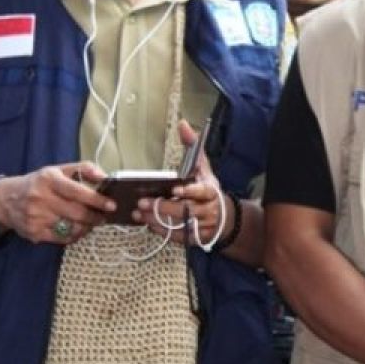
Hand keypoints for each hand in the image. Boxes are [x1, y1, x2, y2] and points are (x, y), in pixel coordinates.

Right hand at [0, 161, 112, 243]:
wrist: (5, 200)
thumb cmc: (38, 183)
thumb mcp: (57, 170)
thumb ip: (83, 169)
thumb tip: (105, 177)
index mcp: (49, 179)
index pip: (77, 191)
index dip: (96, 199)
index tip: (111, 205)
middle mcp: (41, 198)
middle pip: (77, 212)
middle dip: (95, 216)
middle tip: (104, 216)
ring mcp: (36, 217)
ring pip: (72, 227)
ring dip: (87, 227)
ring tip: (92, 222)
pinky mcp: (34, 232)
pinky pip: (62, 238)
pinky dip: (75, 235)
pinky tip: (78, 229)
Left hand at [136, 120, 226, 245]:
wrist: (224, 218)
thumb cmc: (207, 189)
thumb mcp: (203, 168)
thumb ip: (193, 148)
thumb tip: (182, 124)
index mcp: (211, 190)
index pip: (202, 191)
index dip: (189, 191)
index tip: (174, 189)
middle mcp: (209, 209)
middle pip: (187, 210)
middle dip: (164, 207)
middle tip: (143, 202)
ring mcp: (204, 225)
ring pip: (180, 225)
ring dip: (159, 220)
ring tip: (140, 213)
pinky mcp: (197, 238)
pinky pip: (178, 237)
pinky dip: (163, 231)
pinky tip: (148, 224)